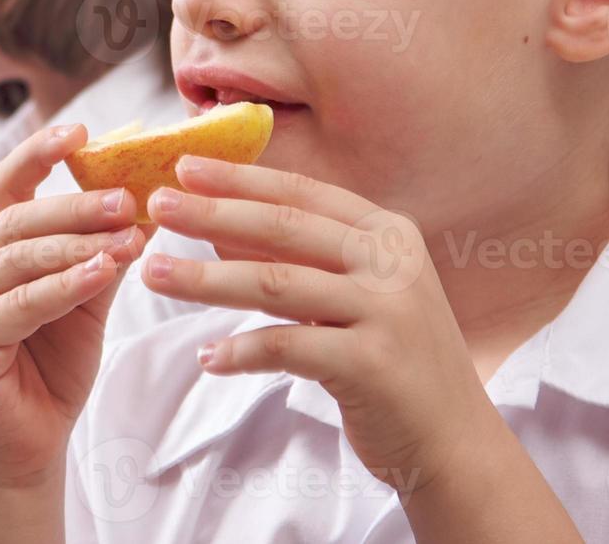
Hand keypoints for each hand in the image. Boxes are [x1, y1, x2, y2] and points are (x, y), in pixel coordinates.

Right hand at [0, 124, 147, 490]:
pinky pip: (19, 302)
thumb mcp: (83, 302)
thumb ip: (100, 253)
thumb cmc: (48, 374)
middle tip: (128, 193)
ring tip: (129, 231)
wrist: (25, 453)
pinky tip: (103, 269)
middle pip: (15, 218)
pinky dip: (64, 284)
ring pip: (18, 257)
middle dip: (75, 202)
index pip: (4, 187)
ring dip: (77, 241)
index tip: (82, 129)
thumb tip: (145, 203)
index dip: (38, 153)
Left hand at [141, 155, 495, 496]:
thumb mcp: (351, 295)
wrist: (455, 443)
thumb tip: (216, 225)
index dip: (239, 178)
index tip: (183, 165)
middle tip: (156, 206)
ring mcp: (386, 311)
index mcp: (387, 233)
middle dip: (211, 214)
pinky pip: (288, 348)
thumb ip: (296, 258)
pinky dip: (241, 352)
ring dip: (206, 279)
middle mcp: (391, 263)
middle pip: (282, 228)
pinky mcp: (373, 364)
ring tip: (153, 274)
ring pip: (275, 284)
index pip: (300, 193)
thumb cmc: (392, 361)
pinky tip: (207, 358)